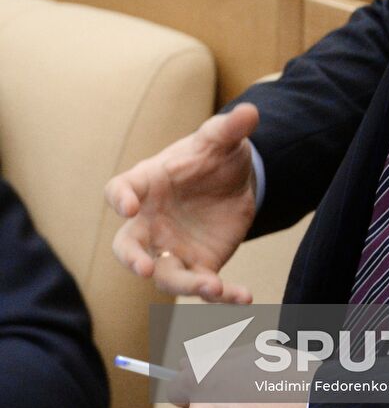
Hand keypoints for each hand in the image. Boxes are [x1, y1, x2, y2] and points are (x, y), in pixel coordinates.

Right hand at [105, 103, 258, 302]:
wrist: (233, 181)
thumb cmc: (213, 156)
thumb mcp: (222, 139)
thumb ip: (230, 128)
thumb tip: (250, 111)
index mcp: (148, 183)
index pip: (121, 189)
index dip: (119, 198)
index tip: (126, 205)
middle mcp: (150, 222)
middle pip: (128, 246)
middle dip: (132, 258)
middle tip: (143, 267)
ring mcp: (171, 248)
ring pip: (167, 276)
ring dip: (186, 285)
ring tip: (212, 287)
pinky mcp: (198, 266)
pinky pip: (204, 286)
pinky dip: (222, 296)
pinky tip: (244, 296)